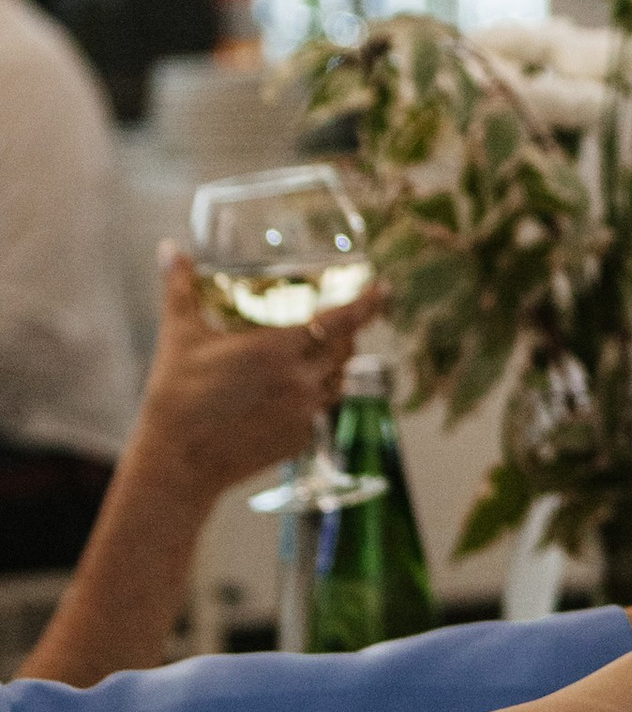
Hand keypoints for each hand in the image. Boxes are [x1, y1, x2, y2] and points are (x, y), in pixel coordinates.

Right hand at [139, 245, 382, 495]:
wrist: (178, 462)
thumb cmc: (176, 396)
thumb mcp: (179, 335)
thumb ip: (180, 288)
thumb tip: (169, 249)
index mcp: (279, 349)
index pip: (342, 320)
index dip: (367, 302)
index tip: (383, 288)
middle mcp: (301, 381)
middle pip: (345, 348)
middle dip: (350, 330)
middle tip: (346, 316)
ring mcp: (305, 414)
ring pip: (338, 379)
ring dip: (336, 362)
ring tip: (322, 349)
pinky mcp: (301, 439)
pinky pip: (323, 409)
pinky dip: (318, 393)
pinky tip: (298, 388)